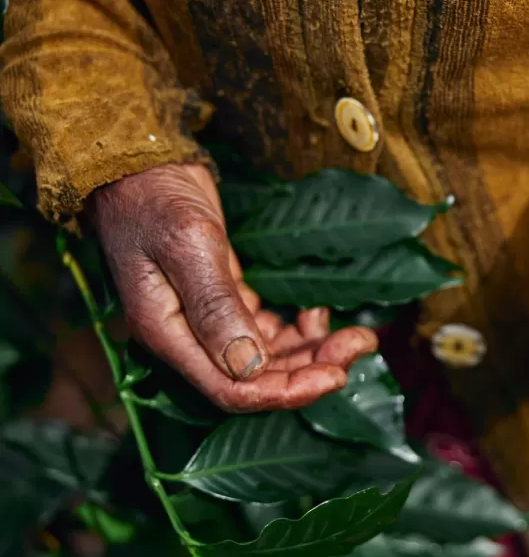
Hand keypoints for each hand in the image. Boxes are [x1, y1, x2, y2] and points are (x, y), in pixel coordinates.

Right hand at [89, 163, 377, 412]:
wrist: (139, 164)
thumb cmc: (154, 199)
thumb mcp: (187, 245)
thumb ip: (215, 305)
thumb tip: (247, 366)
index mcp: (169, 335)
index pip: (231, 390)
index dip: (285, 392)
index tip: (335, 378)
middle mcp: (190, 338)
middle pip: (258, 378)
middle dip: (312, 370)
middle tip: (360, 345)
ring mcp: (209, 322)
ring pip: (270, 357)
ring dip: (314, 352)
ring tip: (357, 336)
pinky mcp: (226, 302)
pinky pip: (269, 332)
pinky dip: (299, 331)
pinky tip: (319, 313)